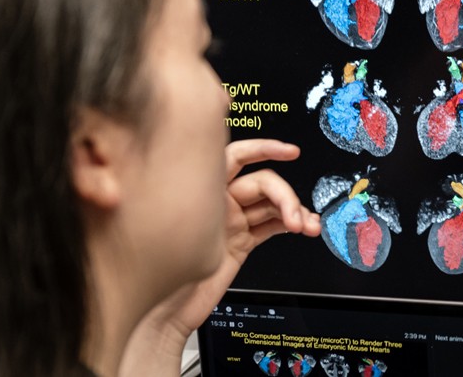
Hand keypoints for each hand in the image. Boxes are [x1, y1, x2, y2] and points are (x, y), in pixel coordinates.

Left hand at [120, 139, 321, 375]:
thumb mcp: (176, 225)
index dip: (265, 148)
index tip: (290, 151)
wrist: (160, 315)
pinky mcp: (238, 243)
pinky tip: (302, 228)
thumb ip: (203, 196)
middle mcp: (216, 201)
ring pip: (271, 206)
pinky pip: (270, 226)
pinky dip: (289, 225)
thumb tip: (221, 173)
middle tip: (296, 217)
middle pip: (262, 183)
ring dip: (295, 212)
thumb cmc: (154, 272)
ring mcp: (229, 222)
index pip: (237, 155)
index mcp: (199, 189)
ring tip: (307, 227)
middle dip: (286, 196)